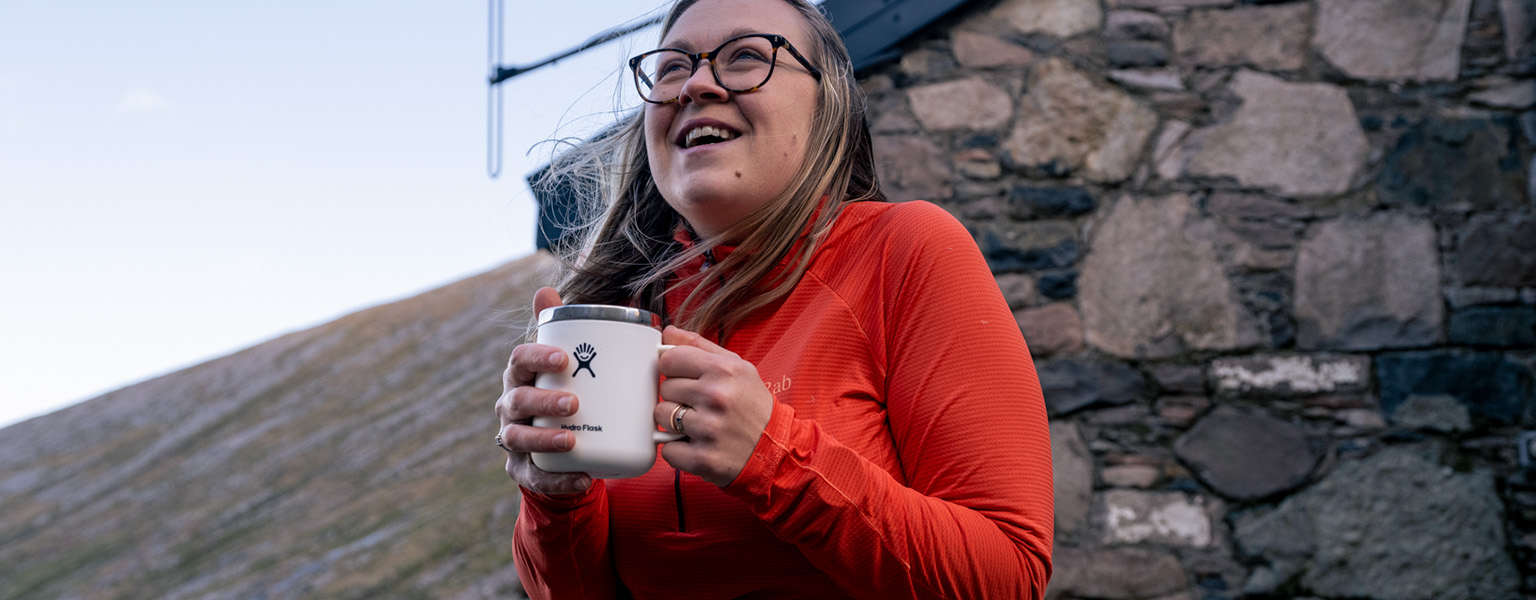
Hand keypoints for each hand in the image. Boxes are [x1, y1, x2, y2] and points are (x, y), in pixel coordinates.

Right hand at [494, 287, 592, 494]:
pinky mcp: (523, 471)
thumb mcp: (564, 363)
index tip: (564, 359)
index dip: (537, 358)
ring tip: (572, 441)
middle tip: (574, 403)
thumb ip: (559, 328)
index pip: (518, 362)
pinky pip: (536, 478)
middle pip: (517, 402)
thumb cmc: (564, 391)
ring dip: (544, 440)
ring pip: (519, 440)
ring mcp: (514, 441)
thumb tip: (545, 289)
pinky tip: (583, 478)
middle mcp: (510, 408)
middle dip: (543, 402)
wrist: (562, 445)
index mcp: (521, 377)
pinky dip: (558, 480)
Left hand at [654, 325, 773, 486]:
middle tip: (699, 404)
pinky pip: (667, 449)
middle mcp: (716, 397)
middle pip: (665, 388)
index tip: (686, 378)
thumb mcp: (737, 367)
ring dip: (674, 422)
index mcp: (724, 370)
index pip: (669, 360)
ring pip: (661, 416)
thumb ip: (699, 346)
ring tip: (698, 424)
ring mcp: (709, 429)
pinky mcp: (703, 458)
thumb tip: (668, 333)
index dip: (674, 369)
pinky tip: (696, 444)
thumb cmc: (753, 405)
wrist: (777, 447)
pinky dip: (677, 449)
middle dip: (678, 396)